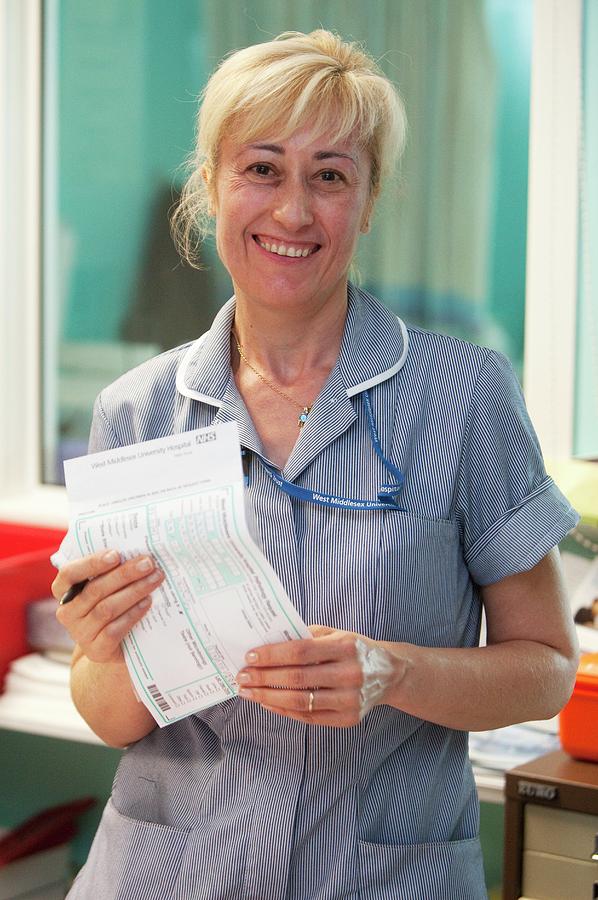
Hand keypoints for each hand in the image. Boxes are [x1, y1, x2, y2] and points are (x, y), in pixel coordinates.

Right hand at [53, 551, 164, 664]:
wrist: (116, 647)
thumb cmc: (112, 605)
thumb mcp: (106, 587)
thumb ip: (111, 570)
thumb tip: (137, 551)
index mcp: (63, 591)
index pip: (69, 574)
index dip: (91, 563)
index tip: (116, 554)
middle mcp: (67, 613)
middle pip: (95, 590)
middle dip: (124, 574)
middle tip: (148, 563)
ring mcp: (80, 633)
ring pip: (106, 609)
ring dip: (133, 592)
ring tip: (154, 580)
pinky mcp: (96, 650)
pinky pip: (113, 630)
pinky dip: (132, 614)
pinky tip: (147, 603)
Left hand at [236, 625, 398, 726]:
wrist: (390, 674)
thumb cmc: (354, 650)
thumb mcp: (337, 634)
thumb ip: (307, 636)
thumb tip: (268, 642)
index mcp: (346, 647)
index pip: (301, 651)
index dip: (273, 655)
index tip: (250, 656)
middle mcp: (350, 674)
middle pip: (297, 678)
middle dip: (264, 677)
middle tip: (242, 676)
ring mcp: (350, 700)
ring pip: (299, 702)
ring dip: (268, 697)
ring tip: (248, 692)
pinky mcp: (348, 719)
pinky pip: (308, 717)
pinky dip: (283, 710)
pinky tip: (267, 703)